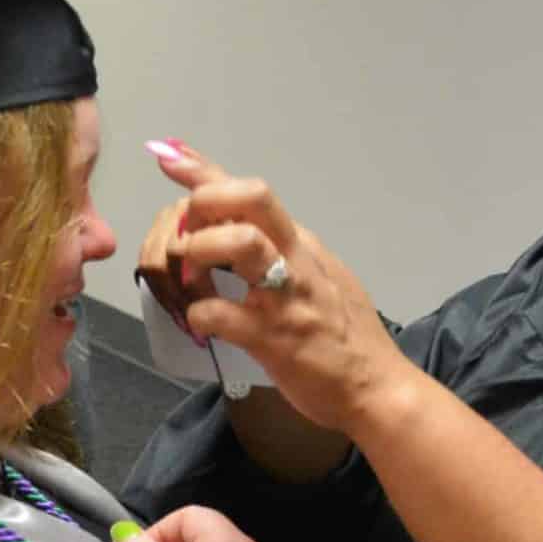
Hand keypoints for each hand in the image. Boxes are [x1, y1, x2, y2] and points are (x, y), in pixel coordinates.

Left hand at [147, 142, 417, 435]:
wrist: (375, 387)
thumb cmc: (343, 336)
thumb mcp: (316, 276)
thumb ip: (281, 251)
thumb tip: (240, 228)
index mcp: (299, 243)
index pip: (251, 192)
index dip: (205, 169)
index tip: (166, 154)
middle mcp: (295, 258)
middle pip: (250, 197)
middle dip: (204, 201)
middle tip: (184, 234)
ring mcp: (286, 296)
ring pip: (239, 242)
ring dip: (200, 250)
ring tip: (189, 280)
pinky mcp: (274, 338)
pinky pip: (222, 312)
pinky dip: (199, 313)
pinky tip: (200, 323)